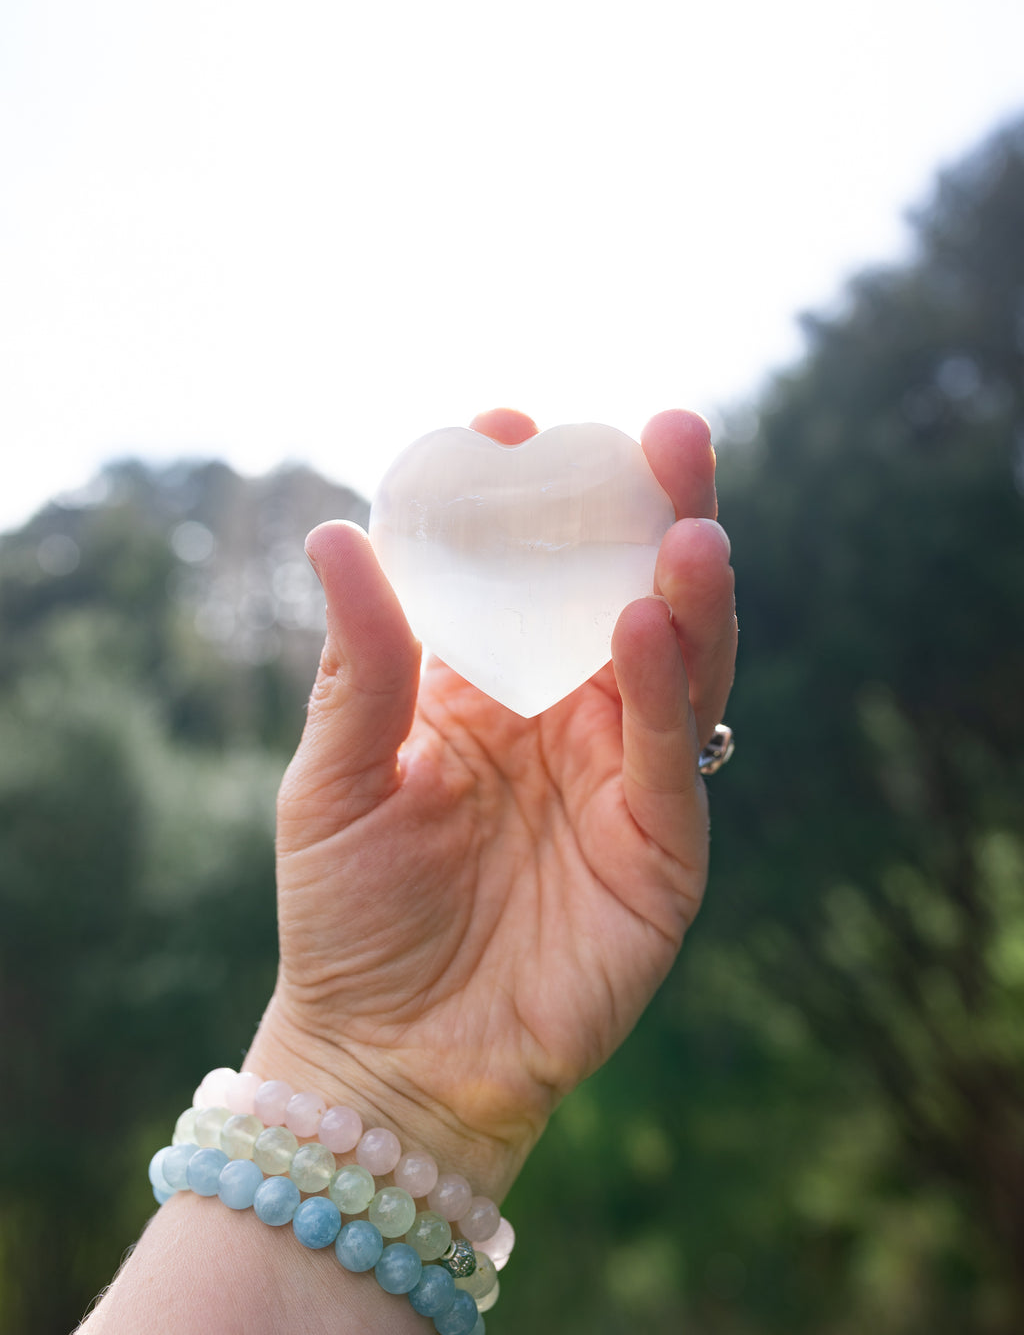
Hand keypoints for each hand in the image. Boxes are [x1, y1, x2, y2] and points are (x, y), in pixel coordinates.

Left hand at [246, 408, 736, 1201]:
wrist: (393, 1060)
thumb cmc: (351, 919)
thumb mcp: (334, 781)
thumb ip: (357, 666)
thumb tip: (333, 533)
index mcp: (486, 685)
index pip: (522, 569)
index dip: (525, 496)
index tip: (506, 424)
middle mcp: (567, 713)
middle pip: (624, 590)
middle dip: (648, 509)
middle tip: (658, 430)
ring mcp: (622, 773)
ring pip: (677, 656)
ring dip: (685, 584)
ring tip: (681, 514)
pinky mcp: (662, 844)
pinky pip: (672, 750)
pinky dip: (669, 686)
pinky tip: (646, 622)